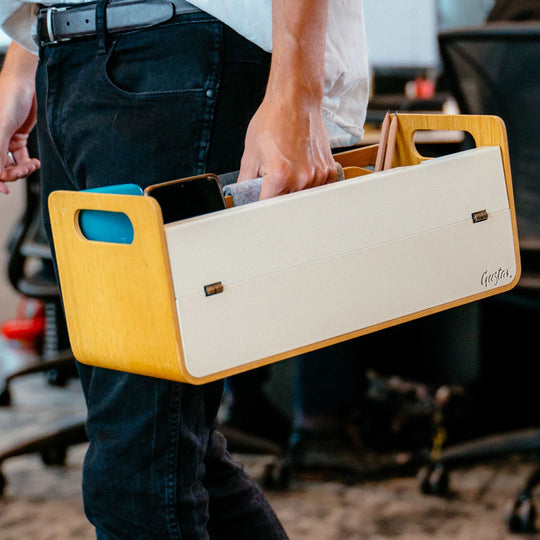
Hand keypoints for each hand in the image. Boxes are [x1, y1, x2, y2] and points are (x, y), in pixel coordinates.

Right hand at [0, 43, 39, 193]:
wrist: (29, 82)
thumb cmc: (11, 96)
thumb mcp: (3, 126)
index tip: (4, 191)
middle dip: (11, 173)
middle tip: (24, 172)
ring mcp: (5, 139)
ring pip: (10, 164)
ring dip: (22, 169)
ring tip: (32, 166)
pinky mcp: (18, 137)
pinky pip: (21, 157)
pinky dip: (28, 163)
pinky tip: (35, 163)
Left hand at [238, 95, 337, 199]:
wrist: (296, 100)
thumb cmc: (274, 120)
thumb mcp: (250, 153)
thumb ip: (245, 182)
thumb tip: (244, 197)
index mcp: (280, 177)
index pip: (268, 207)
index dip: (261, 205)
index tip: (259, 201)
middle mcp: (302, 179)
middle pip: (286, 205)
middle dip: (277, 197)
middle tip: (272, 180)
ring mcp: (318, 176)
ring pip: (303, 199)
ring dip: (293, 191)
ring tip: (288, 169)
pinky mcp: (328, 171)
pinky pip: (317, 189)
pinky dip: (308, 184)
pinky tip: (300, 168)